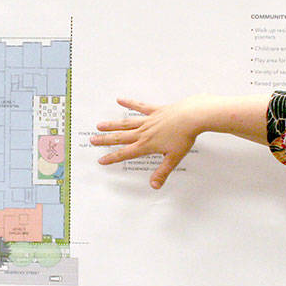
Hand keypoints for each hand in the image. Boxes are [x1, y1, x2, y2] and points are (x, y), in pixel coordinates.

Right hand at [90, 96, 209, 188]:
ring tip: (100, 125)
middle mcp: (144, 132)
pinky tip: (120, 100)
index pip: (125, 153)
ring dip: (112, 124)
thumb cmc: (184, 136)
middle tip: (93, 140)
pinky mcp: (155, 110)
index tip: (102, 160)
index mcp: (147, 145)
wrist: (192, 117)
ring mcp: (148, 120)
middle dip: (105, 140)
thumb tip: (155, 185)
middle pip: (120, 137)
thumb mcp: (173, 158)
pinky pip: (139, 106)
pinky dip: (129, 103)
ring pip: (125, 123)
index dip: (112, 158)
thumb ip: (162, 172)